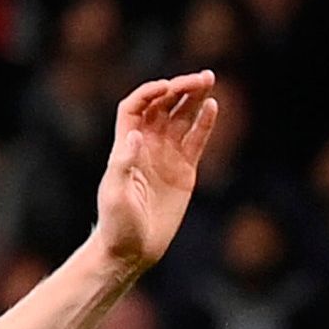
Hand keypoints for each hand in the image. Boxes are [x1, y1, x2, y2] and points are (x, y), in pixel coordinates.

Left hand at [92, 72, 218, 273]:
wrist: (131, 250)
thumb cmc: (117, 224)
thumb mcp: (115, 194)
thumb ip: (125, 163)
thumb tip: (137, 135)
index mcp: (126, 145)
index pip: (136, 106)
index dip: (150, 92)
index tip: (167, 87)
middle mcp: (147, 145)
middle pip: (163, 105)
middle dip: (179, 88)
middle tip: (200, 77)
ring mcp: (167, 156)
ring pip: (181, 117)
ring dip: (194, 98)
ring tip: (209, 80)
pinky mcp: (184, 171)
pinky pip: (196, 140)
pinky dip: (205, 123)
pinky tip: (213, 106)